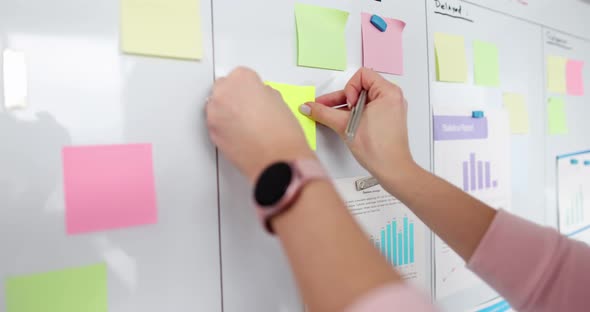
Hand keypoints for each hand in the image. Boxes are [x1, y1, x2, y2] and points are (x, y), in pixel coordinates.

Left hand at [206, 67, 313, 181]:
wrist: (277, 160)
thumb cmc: (283, 133)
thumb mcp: (279, 101)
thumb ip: (263, 93)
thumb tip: (257, 97)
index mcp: (242, 78)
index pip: (241, 75)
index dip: (251, 87)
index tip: (256, 96)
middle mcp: (224, 92)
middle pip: (224, 88)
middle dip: (234, 96)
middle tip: (249, 110)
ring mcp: (214, 112)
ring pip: (217, 106)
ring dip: (227, 111)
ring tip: (246, 124)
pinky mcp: (211, 131)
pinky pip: (216, 123)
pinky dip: (224, 126)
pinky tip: (240, 134)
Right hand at [299, 68, 413, 180]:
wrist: (392, 170)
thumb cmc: (378, 149)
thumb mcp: (345, 126)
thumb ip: (323, 113)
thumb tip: (309, 107)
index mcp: (388, 92)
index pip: (362, 75)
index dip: (349, 88)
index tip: (347, 105)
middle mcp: (392, 98)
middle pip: (360, 87)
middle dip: (342, 98)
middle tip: (326, 107)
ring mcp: (390, 109)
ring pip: (362, 100)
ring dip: (346, 107)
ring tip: (333, 118)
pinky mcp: (387, 119)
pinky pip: (368, 109)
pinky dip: (355, 114)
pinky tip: (343, 123)